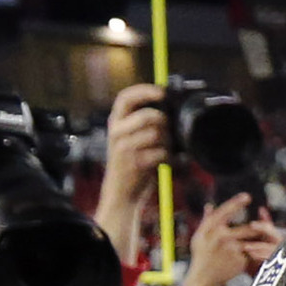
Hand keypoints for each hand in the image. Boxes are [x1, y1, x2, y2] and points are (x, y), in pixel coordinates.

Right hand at [93, 83, 171, 264]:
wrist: (122, 194)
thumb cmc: (132, 165)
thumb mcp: (131, 140)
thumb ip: (144, 125)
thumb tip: (169, 111)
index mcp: (115, 123)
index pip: (126, 98)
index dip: (144, 91)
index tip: (161, 92)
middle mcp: (116, 133)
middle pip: (148, 116)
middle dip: (164, 123)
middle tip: (168, 134)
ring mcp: (125, 148)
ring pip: (157, 134)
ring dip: (168, 142)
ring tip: (166, 151)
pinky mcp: (135, 163)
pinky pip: (161, 153)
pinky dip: (169, 158)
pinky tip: (167, 163)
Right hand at [178, 192, 280, 285]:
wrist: (203, 278)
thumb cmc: (201, 257)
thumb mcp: (199, 238)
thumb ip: (206, 221)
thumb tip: (209, 206)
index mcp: (210, 228)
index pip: (225, 211)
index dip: (236, 203)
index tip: (247, 196)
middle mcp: (221, 236)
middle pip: (247, 229)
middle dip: (258, 229)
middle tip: (265, 227)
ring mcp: (231, 248)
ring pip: (251, 241)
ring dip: (258, 242)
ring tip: (263, 244)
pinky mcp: (238, 260)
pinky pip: (250, 254)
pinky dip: (253, 255)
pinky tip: (252, 258)